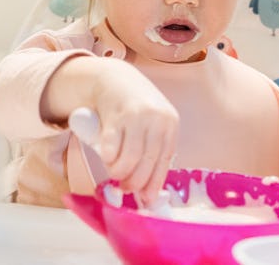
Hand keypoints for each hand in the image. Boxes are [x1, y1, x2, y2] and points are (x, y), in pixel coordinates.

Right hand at [89, 59, 178, 204]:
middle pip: (147, 162)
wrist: (115, 79)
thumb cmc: (136, 108)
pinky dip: (109, 158)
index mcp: (170, 123)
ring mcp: (136, 116)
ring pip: (130, 158)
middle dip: (135, 182)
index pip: (164, 160)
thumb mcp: (153, 123)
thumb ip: (153, 150)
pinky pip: (112, 147)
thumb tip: (148, 191)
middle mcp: (156, 118)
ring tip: (115, 173)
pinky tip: (108, 159)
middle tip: (125, 188)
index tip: (147, 199)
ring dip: (120, 172)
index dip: (154, 183)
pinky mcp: (115, 115)